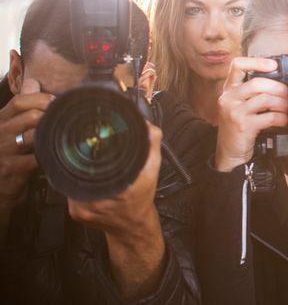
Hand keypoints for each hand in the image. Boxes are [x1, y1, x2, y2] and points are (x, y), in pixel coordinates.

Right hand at [0, 78, 50, 234]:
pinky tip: (57, 156)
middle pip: (30, 115)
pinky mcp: (12, 169)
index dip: (41, 99)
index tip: (56, 102)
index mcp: (0, 121)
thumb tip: (32, 82)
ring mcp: (4, 152)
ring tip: (61, 138)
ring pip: (33, 135)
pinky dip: (50, 156)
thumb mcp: (9, 129)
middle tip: (63, 122)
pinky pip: (37, 158)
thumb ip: (21, 108)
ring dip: (51, 136)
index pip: (19, 101)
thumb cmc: (7, 156)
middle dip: (51, 117)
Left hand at [68, 123, 166, 299]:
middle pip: (82, 170)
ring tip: (90, 169)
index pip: (98, 165)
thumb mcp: (153, 171)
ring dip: (79, 173)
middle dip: (86, 161)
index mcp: (120, 192)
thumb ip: (151, 146)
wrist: (133, 226)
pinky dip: (77, 184)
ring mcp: (84, 209)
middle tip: (93, 155)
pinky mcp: (76, 213)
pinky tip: (87, 182)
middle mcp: (99, 202)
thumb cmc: (141, 199)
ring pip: (73, 180)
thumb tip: (145, 125)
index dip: (94, 152)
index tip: (96, 146)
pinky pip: (71, 191)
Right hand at [215, 57, 287, 171]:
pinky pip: (269, 117)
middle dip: (278, 88)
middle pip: (257, 83)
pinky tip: (282, 121)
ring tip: (285, 109)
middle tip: (287, 95)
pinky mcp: (243, 126)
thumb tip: (278, 81)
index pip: (237, 65)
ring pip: (265, 99)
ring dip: (281, 104)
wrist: (230, 152)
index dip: (257, 61)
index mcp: (228, 90)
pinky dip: (281, 118)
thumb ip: (250, 93)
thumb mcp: (238, 106)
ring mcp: (234, 112)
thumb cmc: (239, 127)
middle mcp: (228, 98)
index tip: (273, 65)